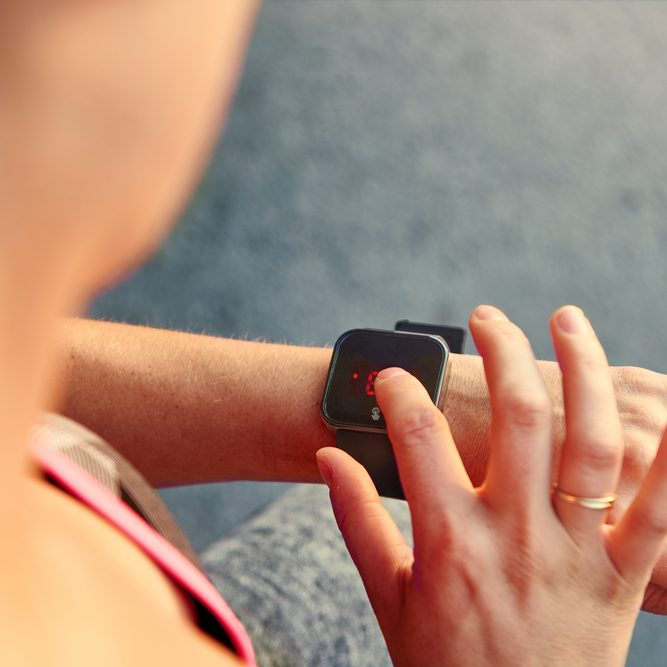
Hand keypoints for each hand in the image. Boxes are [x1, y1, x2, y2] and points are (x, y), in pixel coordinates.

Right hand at [317, 305, 666, 666]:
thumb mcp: (387, 597)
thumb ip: (355, 520)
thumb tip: (328, 457)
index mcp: (450, 543)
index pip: (418, 437)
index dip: (401, 392)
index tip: (393, 376)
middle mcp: (516, 537)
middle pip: (516, 418)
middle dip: (500, 352)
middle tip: (485, 318)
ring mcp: (576, 555)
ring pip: (589, 444)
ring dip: (581, 372)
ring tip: (567, 320)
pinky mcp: (622, 578)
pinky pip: (659, 511)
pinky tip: (666, 406)